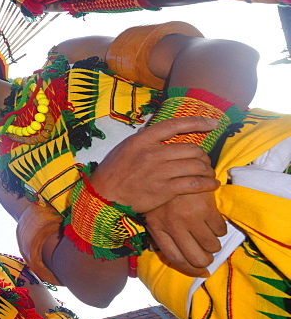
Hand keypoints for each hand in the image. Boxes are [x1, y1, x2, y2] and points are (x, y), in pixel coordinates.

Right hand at [88, 116, 219, 212]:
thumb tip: (156, 131)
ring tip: (208, 174)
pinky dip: (207, 184)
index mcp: (142, 140)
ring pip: (195, 166)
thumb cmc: (114, 172)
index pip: (173, 125)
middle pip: (191, 149)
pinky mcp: (165, 189)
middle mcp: (152, 153)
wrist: (105, 196)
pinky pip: (194, 183)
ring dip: (207, 170)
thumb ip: (143, 140)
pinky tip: (211, 185)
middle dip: (203, 156)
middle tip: (204, 162)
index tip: (212, 123)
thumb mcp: (125, 148)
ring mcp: (159, 171)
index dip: (196, 122)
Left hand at [144, 190, 225, 276]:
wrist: (169, 165)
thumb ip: (159, 235)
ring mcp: (190, 218)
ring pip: (212, 246)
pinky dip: (219, 229)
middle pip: (196, 258)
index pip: (176, 259)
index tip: (200, 271)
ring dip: (213, 244)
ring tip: (208, 234)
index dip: (191, 269)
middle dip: (205, 260)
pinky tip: (212, 220)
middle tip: (207, 254)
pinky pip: (220, 230)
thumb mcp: (152, 214)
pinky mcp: (205, 208)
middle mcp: (174, 227)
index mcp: (158, 229)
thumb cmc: (161, 194)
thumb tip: (174, 258)